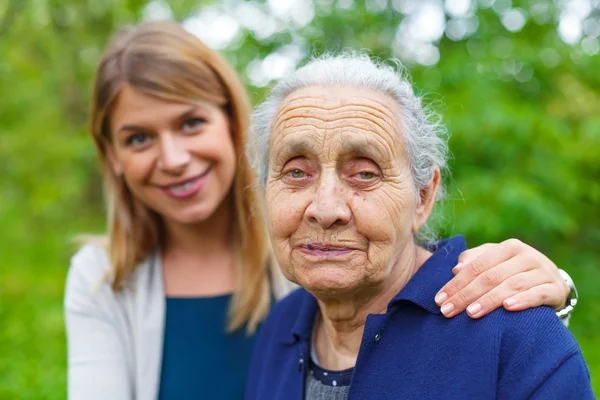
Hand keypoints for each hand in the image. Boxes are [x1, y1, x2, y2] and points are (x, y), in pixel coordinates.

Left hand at [434, 239, 569, 318]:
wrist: (552, 284)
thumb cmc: (514, 273)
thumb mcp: (494, 264)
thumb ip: (474, 262)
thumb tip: (456, 268)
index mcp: (509, 247)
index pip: (476, 266)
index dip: (456, 283)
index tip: (439, 299)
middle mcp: (527, 256)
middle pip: (490, 276)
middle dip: (465, 295)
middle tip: (447, 311)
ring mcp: (543, 271)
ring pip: (511, 285)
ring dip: (489, 300)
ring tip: (471, 313)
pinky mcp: (556, 288)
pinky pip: (538, 294)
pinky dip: (523, 300)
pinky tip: (508, 307)